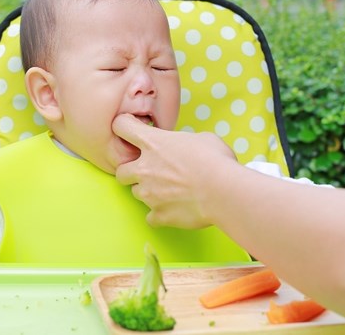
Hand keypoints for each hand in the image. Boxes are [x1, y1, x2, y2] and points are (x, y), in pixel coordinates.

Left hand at [112, 114, 236, 228]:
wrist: (224, 191)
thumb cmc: (216, 160)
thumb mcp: (202, 138)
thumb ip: (183, 142)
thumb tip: (184, 148)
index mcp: (153, 143)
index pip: (121, 127)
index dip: (124, 128)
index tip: (132, 132)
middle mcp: (144, 168)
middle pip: (120, 171)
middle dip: (131, 171)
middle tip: (149, 171)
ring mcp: (149, 194)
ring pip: (135, 193)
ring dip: (148, 192)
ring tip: (169, 191)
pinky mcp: (158, 215)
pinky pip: (151, 217)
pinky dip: (160, 214)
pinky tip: (174, 209)